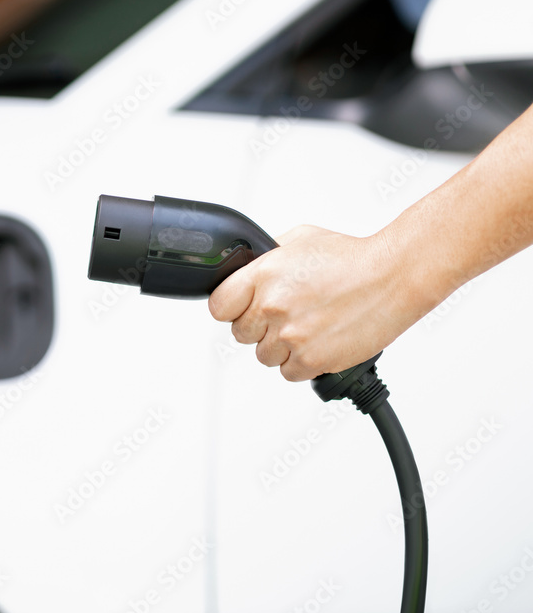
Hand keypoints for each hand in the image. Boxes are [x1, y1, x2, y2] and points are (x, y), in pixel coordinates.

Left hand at [207, 225, 420, 381]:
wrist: (394, 276)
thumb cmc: (352, 257)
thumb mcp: (300, 240)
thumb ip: (267, 259)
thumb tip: (247, 271)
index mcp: (263, 275)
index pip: (219, 307)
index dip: (231, 308)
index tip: (242, 308)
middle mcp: (272, 306)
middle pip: (241, 334)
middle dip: (259, 327)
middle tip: (286, 314)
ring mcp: (291, 335)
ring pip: (265, 356)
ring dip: (282, 346)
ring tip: (309, 325)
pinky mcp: (312, 359)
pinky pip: (288, 372)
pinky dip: (302, 362)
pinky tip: (319, 340)